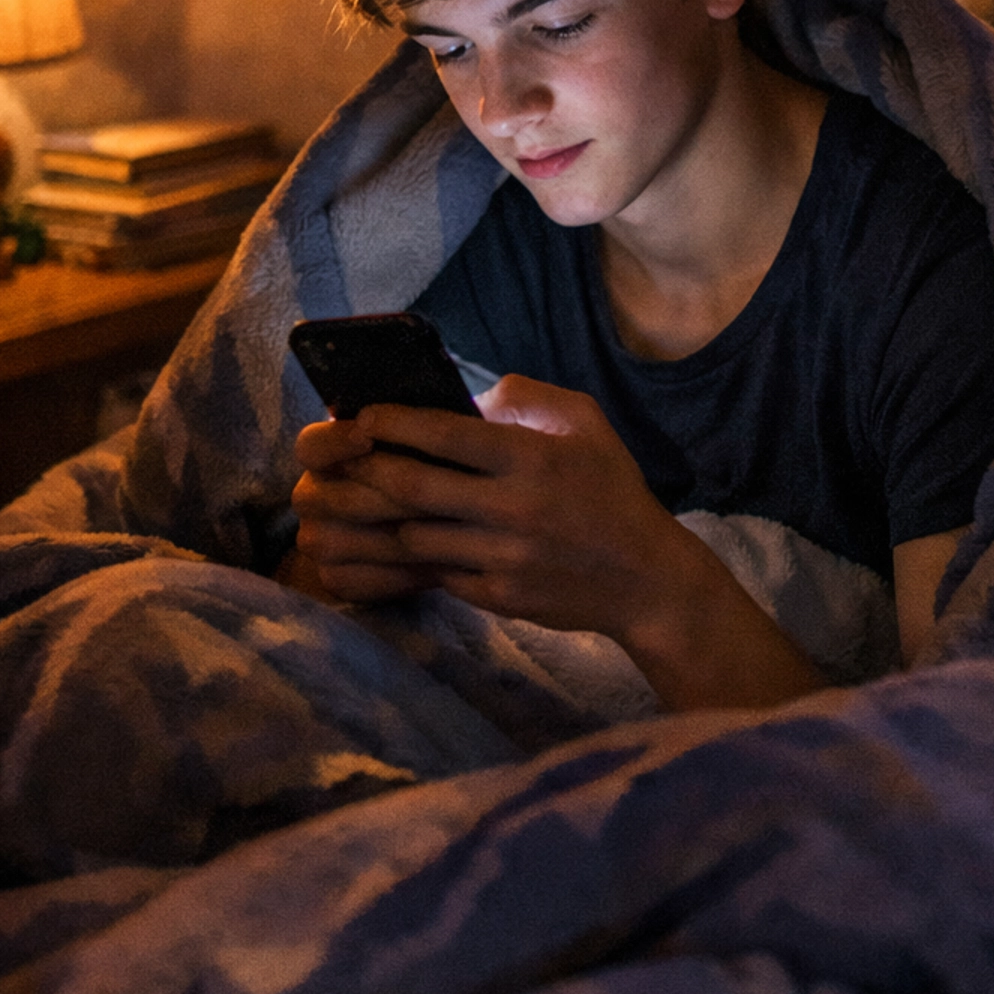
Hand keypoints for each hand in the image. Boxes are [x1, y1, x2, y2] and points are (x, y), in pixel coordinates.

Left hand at [293, 376, 697, 635]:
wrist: (645, 579)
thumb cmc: (613, 491)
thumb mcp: (587, 424)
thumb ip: (529, 398)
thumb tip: (473, 395)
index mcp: (531, 458)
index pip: (444, 435)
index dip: (394, 422)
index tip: (364, 415)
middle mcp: (512, 508)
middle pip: (414, 486)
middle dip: (371, 469)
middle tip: (349, 459)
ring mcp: (503, 558)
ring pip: (417, 534)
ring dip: (394, 517)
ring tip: (378, 501)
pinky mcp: (500, 597)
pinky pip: (441, 573)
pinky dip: (428, 556)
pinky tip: (426, 542)